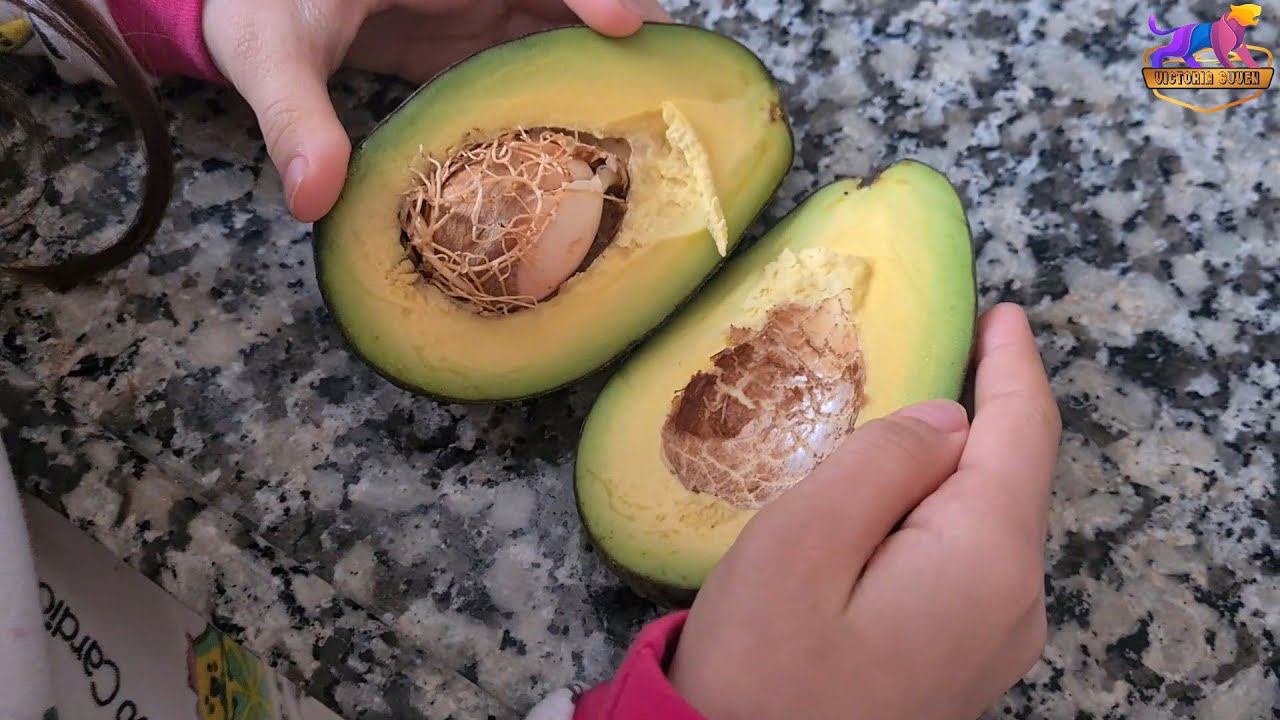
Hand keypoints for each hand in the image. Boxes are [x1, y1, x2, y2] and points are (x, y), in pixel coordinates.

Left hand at [201, 0, 668, 221]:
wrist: (245, 4)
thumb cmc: (253, 5)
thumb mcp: (267, 53)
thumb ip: (294, 117)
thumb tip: (314, 198)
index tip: (626, 25)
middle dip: (623, 18)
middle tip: (680, 68)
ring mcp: (474, 5)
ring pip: (559, 19)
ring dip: (607, 55)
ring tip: (663, 100)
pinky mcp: (470, 37)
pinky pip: (534, 52)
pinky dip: (570, 80)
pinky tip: (600, 123)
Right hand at [668, 303, 1061, 719]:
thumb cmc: (760, 668)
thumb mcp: (803, 541)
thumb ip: (881, 463)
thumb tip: (946, 419)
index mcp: (986, 559)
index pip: (1022, 434)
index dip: (1014, 366)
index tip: (1005, 315)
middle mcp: (1015, 603)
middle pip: (1012, 478)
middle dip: (984, 409)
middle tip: (942, 349)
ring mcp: (996, 642)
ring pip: (990, 520)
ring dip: (957, 465)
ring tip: (909, 419)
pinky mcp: (964, 663)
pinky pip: (972, 563)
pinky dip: (945, 513)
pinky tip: (903, 503)